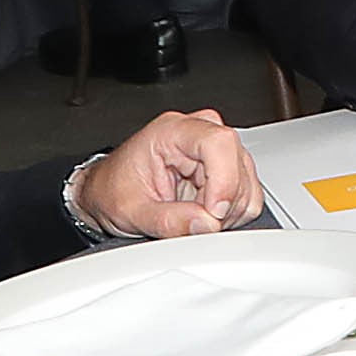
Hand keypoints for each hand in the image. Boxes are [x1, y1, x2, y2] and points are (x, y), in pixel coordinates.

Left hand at [69, 112, 263, 239]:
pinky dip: (232, 213)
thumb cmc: (113, 190)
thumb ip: (168, 220)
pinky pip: (249, 193)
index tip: (213, 211)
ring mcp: (217, 150)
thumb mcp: (131, 211)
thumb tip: (206, 225)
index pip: (218, 142)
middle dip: (221, 204)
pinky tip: (205, 214)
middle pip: (237, 164)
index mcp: (172, 131)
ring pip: (247, 182)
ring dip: (227, 211)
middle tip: (193, 222)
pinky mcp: (228, 168)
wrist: (107, 192)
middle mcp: (199, 132)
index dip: (224, 180)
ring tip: (193, 217)